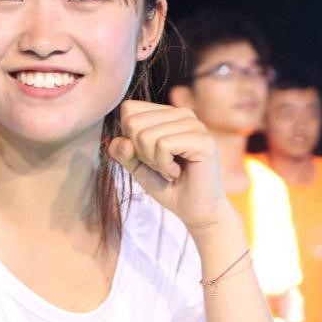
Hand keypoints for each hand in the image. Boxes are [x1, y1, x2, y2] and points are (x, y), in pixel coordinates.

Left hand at [108, 101, 228, 231]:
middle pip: (133, 123)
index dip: (129, 139)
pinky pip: (163, 145)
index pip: (128, 111)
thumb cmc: (168, 186)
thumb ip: (123, 152)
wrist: (196, 211)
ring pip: (146, 136)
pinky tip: (178, 172)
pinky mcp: (202, 140)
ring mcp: (195, 124)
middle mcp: (182, 113)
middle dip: (141, 152)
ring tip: (171, 170)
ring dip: (153, 162)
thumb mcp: (137, 167)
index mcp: (167, 113)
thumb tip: (119, 141)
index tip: (149, 156)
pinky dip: (164, 166)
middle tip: (161, 166)